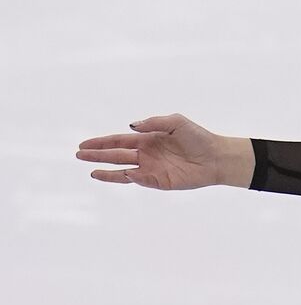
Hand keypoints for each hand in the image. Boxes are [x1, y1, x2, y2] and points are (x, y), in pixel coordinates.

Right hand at [76, 114, 252, 188]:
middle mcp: (146, 154)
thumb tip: (131, 126)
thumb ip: (153, 123)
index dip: (101, 142)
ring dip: (107, 172)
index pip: (119, 140)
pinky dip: (132, 178)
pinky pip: (141, 180)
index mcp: (148, 139)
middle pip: (116, 155)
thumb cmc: (198, 137)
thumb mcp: (176, 122)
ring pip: (124, 171)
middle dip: (98, 155)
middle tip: (79, 155)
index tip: (84, 144)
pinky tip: (125, 173)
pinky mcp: (160, 182)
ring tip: (91, 171)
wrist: (216, 156)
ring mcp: (152, 169)